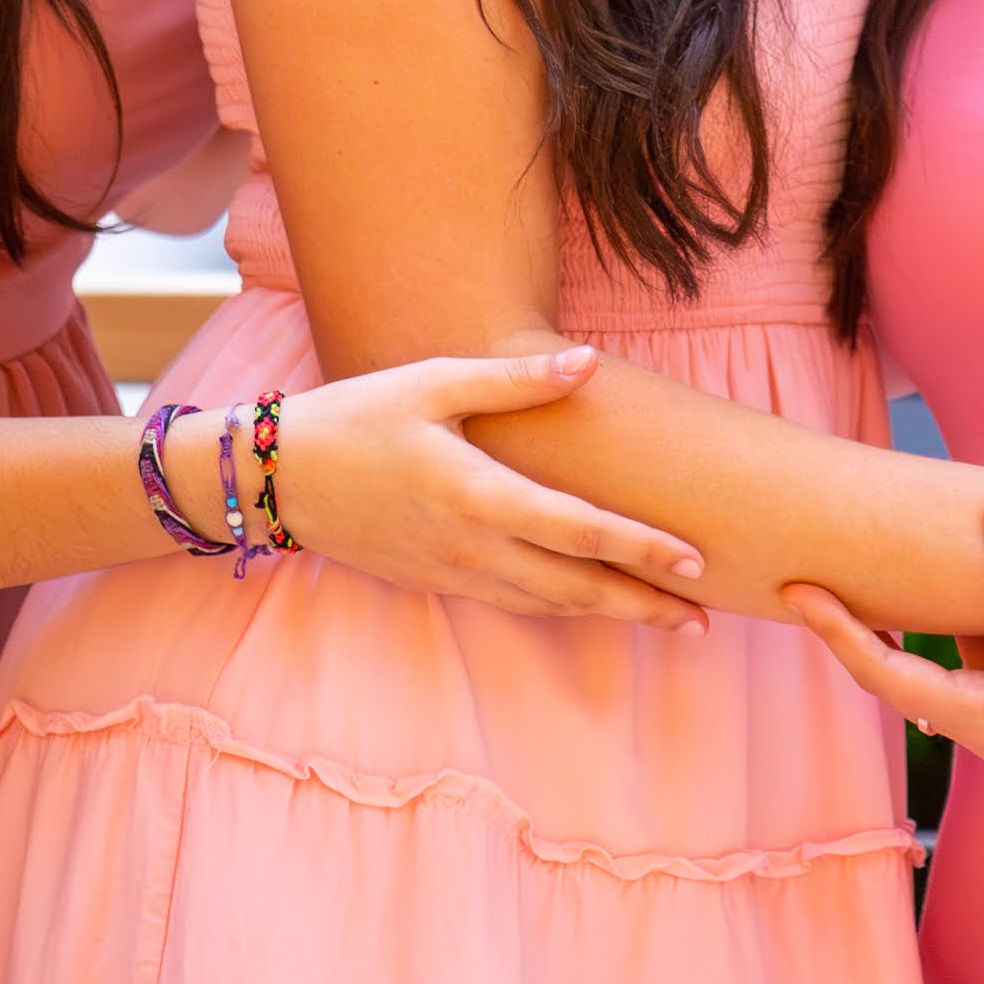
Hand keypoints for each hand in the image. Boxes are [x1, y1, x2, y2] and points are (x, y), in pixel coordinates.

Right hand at [267, 344, 708, 630]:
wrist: (277, 479)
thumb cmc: (355, 418)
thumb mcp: (432, 383)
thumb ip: (513, 380)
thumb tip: (586, 364)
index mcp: (476, 495)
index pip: (577, 530)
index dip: (639, 547)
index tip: (693, 559)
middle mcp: (471, 546)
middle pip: (576, 586)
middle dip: (644, 604)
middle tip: (705, 617)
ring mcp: (454, 572)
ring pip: (548, 604)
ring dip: (611, 613)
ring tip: (669, 619)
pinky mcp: (438, 581)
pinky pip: (515, 601)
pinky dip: (563, 607)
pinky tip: (593, 603)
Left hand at [786, 495, 983, 789]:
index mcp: (980, 717)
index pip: (884, 671)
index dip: (837, 629)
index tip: (797, 590)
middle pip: (906, 671)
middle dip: (867, 624)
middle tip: (826, 578)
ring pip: (954, 662)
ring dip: (929, 622)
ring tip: (897, 575)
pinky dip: (981, 623)